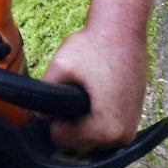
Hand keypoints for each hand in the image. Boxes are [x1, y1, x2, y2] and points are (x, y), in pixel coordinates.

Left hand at [41, 23, 150, 149]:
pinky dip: (95, 111)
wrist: (122, 29)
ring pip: (88, 132)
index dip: (55, 116)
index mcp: (108, 130)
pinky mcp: (133, 116)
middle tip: (78, 86)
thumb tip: (34, 117)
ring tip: (89, 86)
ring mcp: (131, 127)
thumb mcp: (60, 68)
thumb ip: (41, 97)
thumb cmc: (95, 46)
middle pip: (76, 139)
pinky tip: (97, 88)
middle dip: (70, 116)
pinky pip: (102, 124)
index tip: (65, 92)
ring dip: (82, 114)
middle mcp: (123, 135)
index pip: (62, 138)